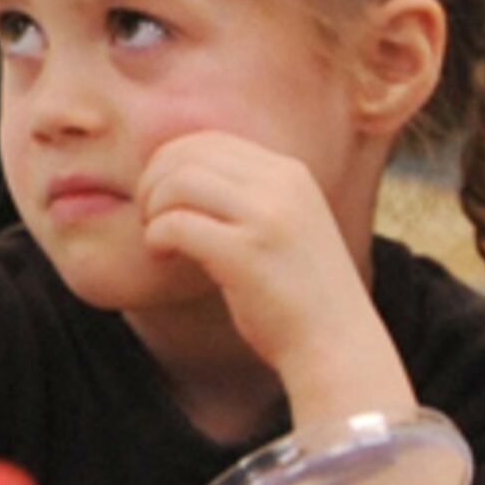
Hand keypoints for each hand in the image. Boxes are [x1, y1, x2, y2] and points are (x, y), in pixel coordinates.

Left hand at [135, 129, 411, 426]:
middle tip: (149, 217)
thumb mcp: (281, 224)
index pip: (208, 140)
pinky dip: (157, 237)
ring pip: (178, 182)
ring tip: (158, 238)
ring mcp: (269, 217)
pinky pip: (176, 224)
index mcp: (291, 173)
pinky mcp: (248, 253)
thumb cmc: (296, 292)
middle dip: (153, 182)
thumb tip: (172, 170)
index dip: (169, 164)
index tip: (162, 199)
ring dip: (153, 209)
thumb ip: (243, 194)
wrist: (336, 345)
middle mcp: (283, 186)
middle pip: (187, 154)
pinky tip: (162, 255)